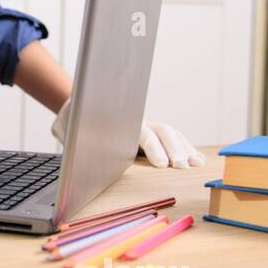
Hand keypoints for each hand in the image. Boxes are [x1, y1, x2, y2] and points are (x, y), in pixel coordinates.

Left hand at [50, 99, 204, 168]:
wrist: (79, 99)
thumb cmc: (73, 119)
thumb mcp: (69, 126)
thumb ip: (77, 135)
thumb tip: (81, 143)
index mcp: (118, 120)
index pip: (140, 133)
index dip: (152, 148)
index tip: (162, 165)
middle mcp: (136, 120)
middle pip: (162, 132)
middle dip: (174, 150)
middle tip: (182, 167)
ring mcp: (146, 123)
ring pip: (171, 133)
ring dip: (185, 149)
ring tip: (195, 165)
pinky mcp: (152, 131)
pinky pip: (174, 137)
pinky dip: (187, 147)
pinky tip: (198, 159)